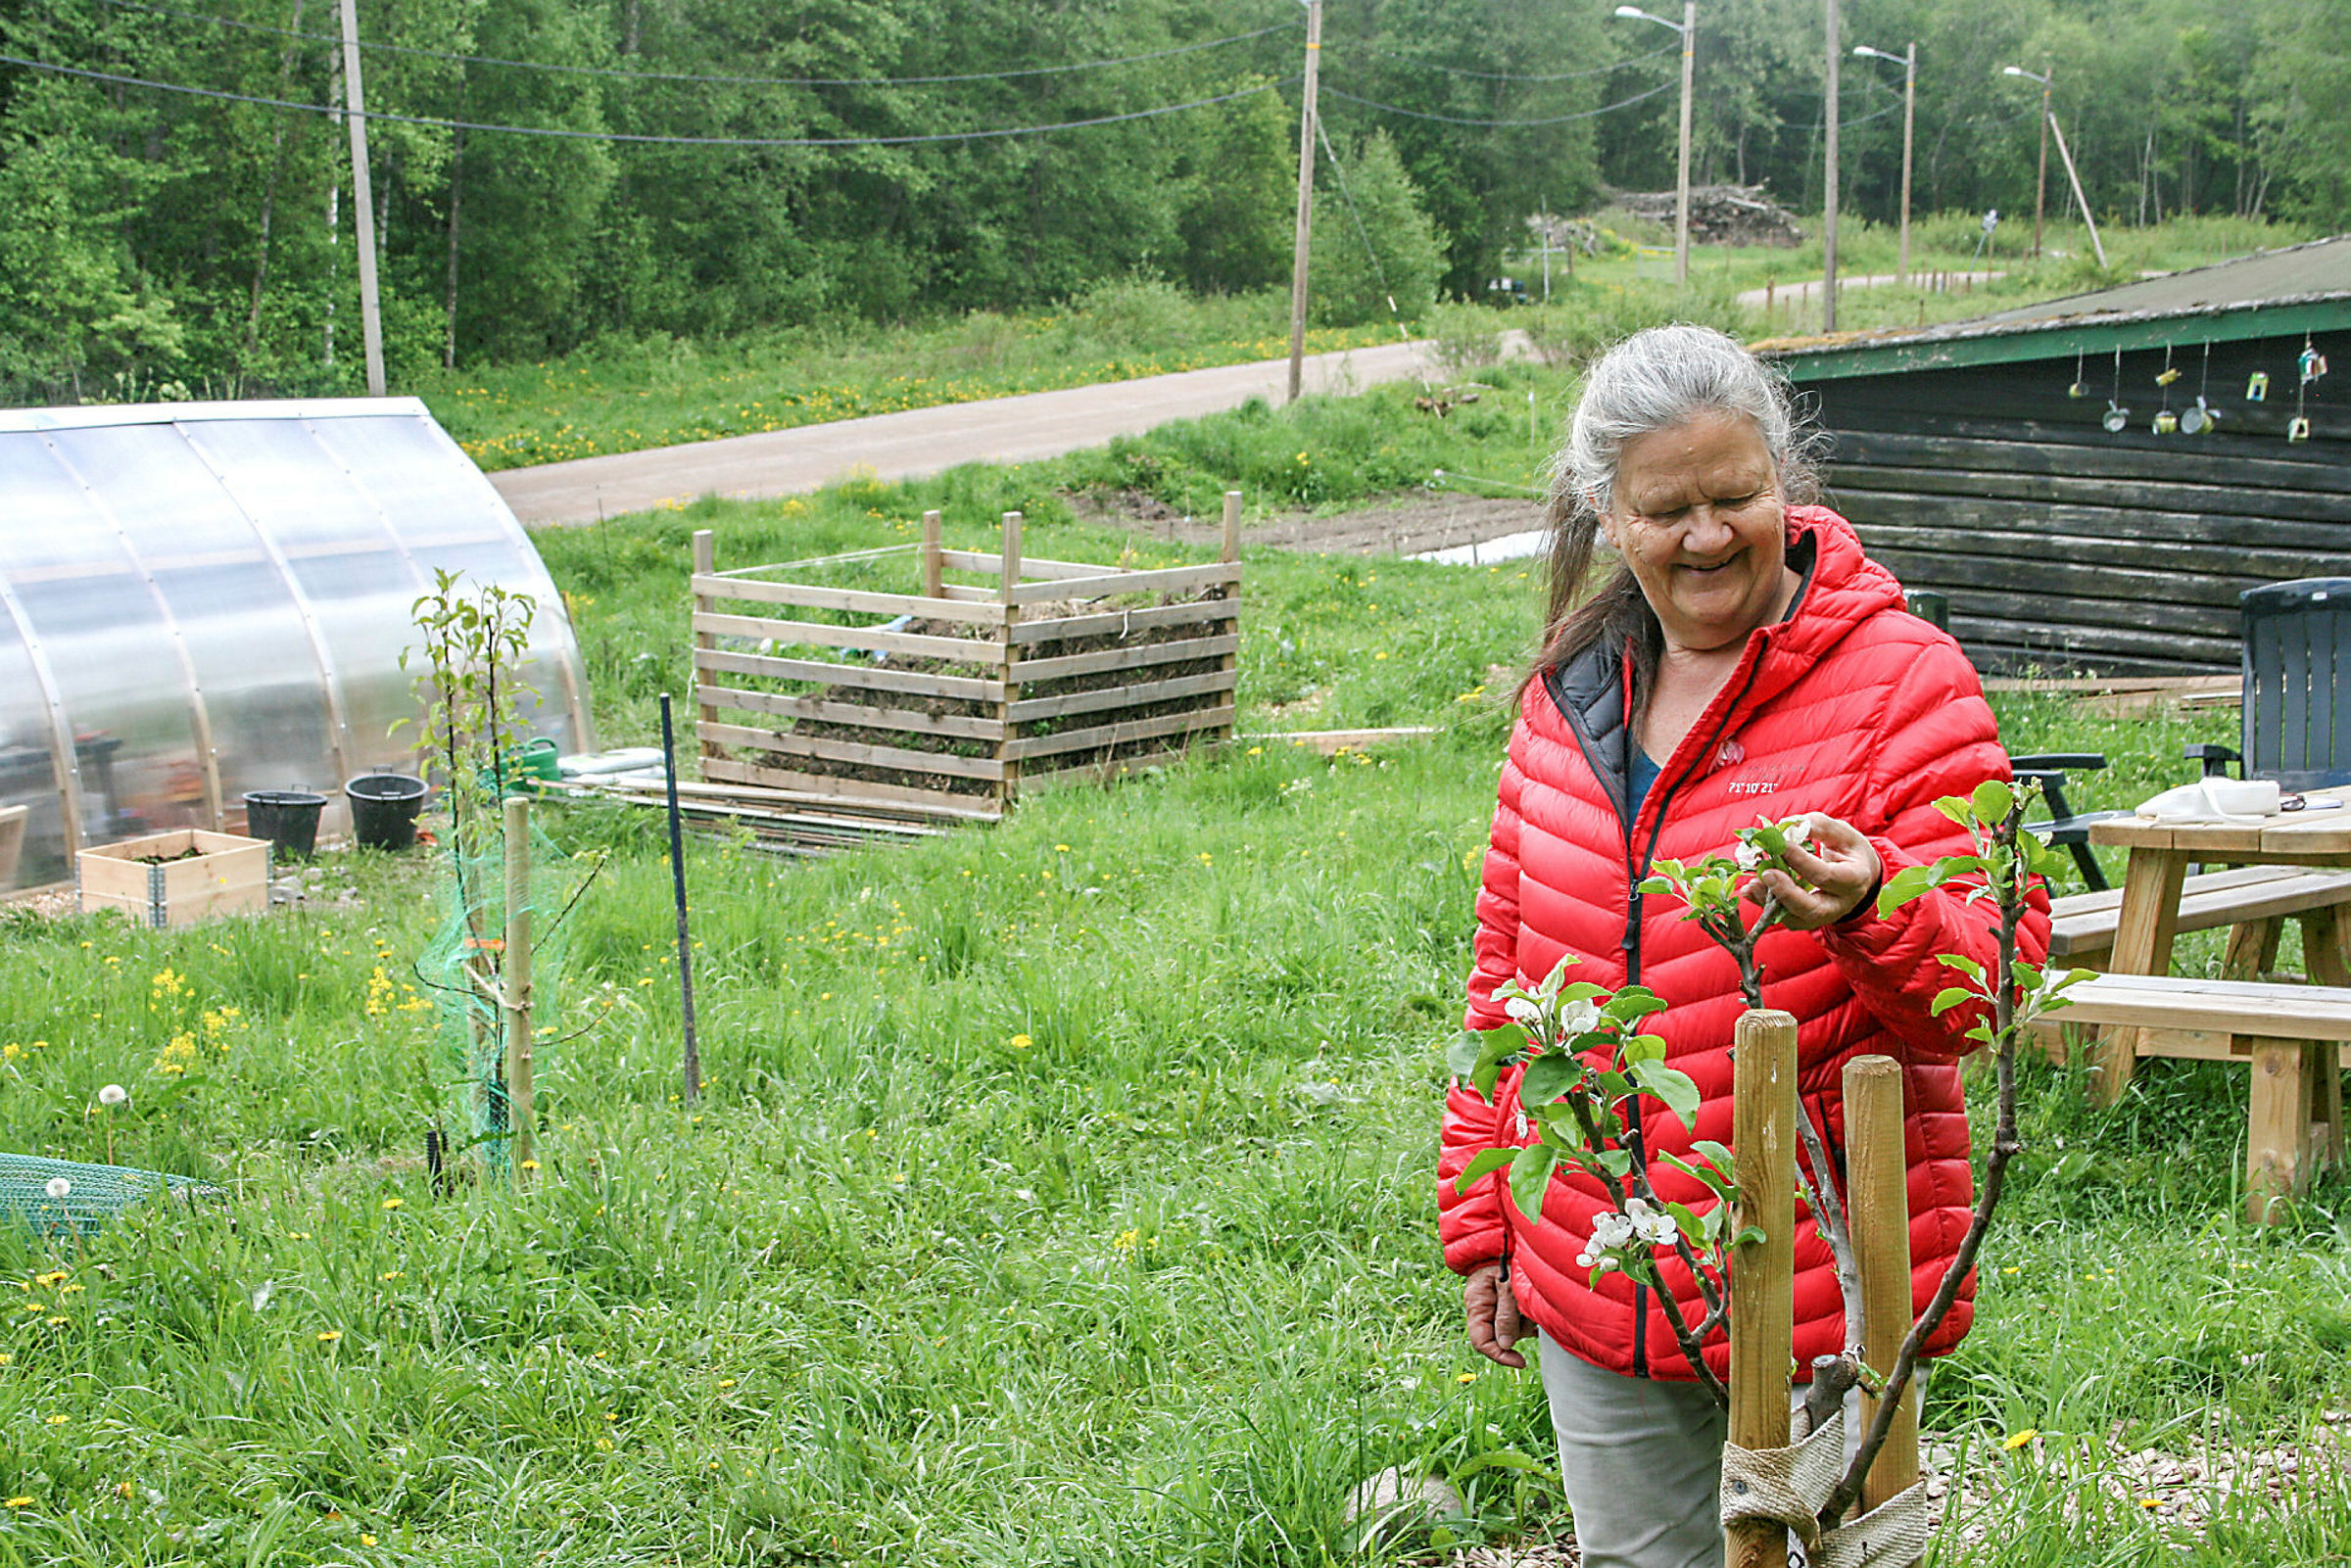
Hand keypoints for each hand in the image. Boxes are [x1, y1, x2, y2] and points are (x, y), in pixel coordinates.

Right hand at [1464, 1262, 1531, 1368]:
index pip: (1481, 1341)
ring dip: (1526, 1321)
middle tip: (1531, 1315)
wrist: (1510, 1233)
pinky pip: (1521, 1317)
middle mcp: (1484, 1306)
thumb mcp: (1508, 1285)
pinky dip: (1530, 1314)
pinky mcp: (1510, 1299)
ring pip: (1513, 1328)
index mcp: (1476, 1302)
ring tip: (1532, 1297)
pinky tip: (1535, 1299)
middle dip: (1517, 1332)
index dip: (1499, 1355)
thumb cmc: (1508, 1253)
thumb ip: (1506, 1315)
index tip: (1520, 1362)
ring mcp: (1497, 1303)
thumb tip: (1505, 1346)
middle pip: (1499, 1336)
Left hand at [1742, 812, 1881, 929]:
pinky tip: (1750, 889)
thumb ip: (1822, 827)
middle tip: (1766, 873)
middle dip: (1786, 892)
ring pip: (1795, 918)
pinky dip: (1764, 904)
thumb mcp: (1844, 835)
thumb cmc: (1849, 851)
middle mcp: (1839, 904)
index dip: (1800, 860)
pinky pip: (1783, 917)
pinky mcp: (1806, 919)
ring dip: (1769, 902)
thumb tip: (1792, 824)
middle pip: (1812, 908)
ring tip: (1752, 884)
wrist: (1858, 876)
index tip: (1779, 843)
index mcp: (1854, 879)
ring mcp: (1822, 916)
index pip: (1825, 875)